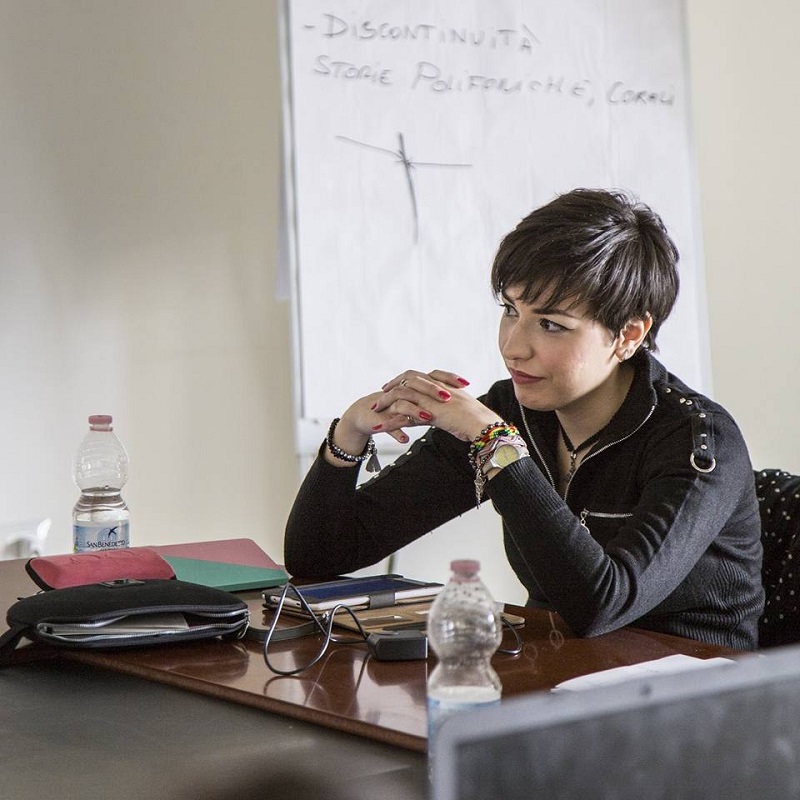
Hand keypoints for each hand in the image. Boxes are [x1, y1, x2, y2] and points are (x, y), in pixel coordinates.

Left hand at [372, 369, 499, 441]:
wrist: (485, 426)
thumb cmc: (479, 422)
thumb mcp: (462, 411)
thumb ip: (449, 408)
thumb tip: (441, 413)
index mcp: (445, 385)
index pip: (421, 376)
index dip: (407, 379)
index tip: (396, 384)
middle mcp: (437, 388)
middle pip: (408, 379)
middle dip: (392, 385)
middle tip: (381, 392)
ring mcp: (432, 398)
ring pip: (402, 394)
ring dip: (386, 401)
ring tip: (375, 409)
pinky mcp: (429, 411)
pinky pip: (404, 413)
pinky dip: (391, 419)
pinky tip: (381, 426)